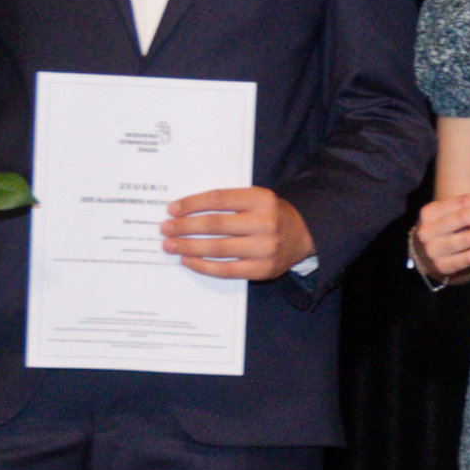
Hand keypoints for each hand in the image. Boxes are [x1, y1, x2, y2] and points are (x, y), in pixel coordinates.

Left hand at [165, 187, 314, 279]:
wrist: (303, 235)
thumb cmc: (269, 215)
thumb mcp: (256, 199)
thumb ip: (228, 201)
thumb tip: (185, 211)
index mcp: (262, 199)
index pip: (219, 199)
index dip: (192, 204)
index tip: (172, 209)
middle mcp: (265, 223)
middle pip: (215, 224)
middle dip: (185, 227)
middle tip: (165, 228)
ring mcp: (265, 248)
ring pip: (218, 249)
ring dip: (189, 247)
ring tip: (170, 245)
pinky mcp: (263, 269)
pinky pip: (226, 270)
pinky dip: (203, 266)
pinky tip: (188, 260)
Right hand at [412, 190, 469, 282]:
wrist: (420, 256)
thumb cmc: (440, 231)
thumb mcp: (444, 216)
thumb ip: (465, 209)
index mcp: (430, 212)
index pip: (463, 201)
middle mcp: (428, 230)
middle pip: (466, 217)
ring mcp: (433, 249)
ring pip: (468, 238)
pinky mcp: (442, 266)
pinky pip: (469, 257)